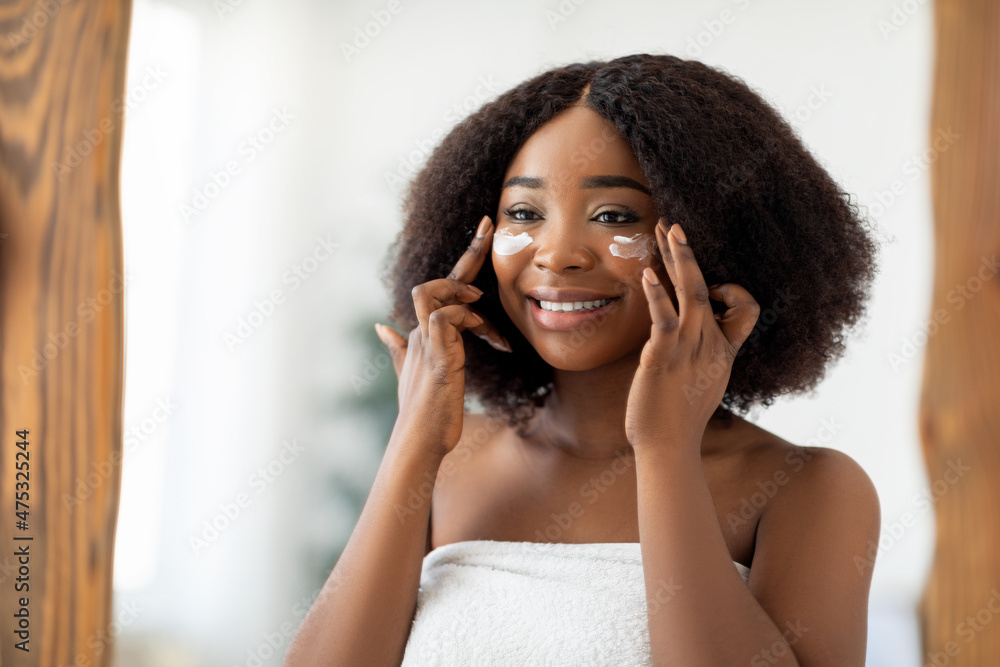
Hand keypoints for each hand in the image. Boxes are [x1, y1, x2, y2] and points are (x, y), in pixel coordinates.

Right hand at [374, 215, 510, 458]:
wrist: (419, 440)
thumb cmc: (423, 410)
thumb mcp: (412, 373)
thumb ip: (399, 348)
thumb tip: (382, 327)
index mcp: (423, 330)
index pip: (442, 287)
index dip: (464, 260)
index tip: (485, 231)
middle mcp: (421, 330)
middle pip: (441, 280)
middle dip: (470, 250)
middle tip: (490, 223)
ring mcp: (427, 342)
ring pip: (434, 293)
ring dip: (463, 295)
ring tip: (487, 318)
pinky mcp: (438, 357)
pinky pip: (446, 318)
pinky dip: (470, 320)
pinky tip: (495, 342)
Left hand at [624, 219, 759, 451]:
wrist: (669, 447)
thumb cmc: (678, 420)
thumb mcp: (702, 385)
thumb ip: (702, 360)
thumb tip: (691, 349)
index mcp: (723, 352)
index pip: (746, 311)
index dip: (734, 294)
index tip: (713, 290)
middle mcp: (711, 346)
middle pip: (710, 288)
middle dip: (690, 254)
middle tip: (675, 226)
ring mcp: (690, 349)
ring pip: (692, 292)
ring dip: (679, 259)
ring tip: (665, 230)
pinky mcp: (664, 356)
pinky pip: (665, 318)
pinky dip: (657, 294)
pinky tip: (646, 275)